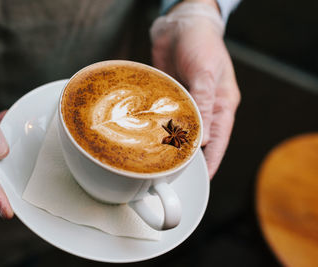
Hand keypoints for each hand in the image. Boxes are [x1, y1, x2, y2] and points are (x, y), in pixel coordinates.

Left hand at [151, 0, 240, 177]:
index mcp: (222, 104)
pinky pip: (164, 116)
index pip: (220, 139)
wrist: (180, 24)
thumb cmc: (201, 43)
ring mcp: (187, 103)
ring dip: (172, 143)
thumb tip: (206, 137)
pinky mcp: (170, 97)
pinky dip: (158, 127)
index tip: (204, 178)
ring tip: (160, 161)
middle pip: (200, 139)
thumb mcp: (206, 72)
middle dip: (190, 156)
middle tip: (176, 174)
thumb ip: (205, 102)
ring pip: (181, 130)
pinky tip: (148, 137)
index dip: (213, 160)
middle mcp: (206, 107)